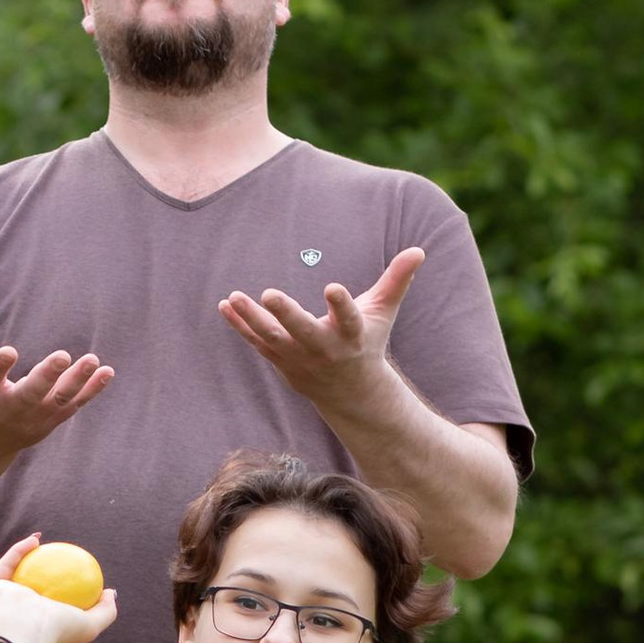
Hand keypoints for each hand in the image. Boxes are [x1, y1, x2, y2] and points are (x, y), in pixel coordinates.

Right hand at [0, 298, 114, 464]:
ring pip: (58, 401)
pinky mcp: (53, 420)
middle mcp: (9, 411)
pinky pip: (75, 405)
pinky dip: (91, 390)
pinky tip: (106, 371)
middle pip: (30, 395)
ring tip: (93, 359)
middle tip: (62, 355)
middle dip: (46, 378)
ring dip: (76, 382)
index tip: (10, 350)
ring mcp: (34, 418)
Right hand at [0, 535, 119, 642]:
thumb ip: (105, 612)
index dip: (50, 602)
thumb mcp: (90, 626)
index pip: (39, 618)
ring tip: (40, 543)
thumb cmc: (56, 632)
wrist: (23, 632)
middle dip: (28, 579)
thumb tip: (111, 593)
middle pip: (20, 595)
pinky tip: (36, 539)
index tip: (67, 584)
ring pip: (7, 578)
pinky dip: (19, 551)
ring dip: (22, 558)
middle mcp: (10, 622)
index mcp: (30, 633)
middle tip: (50, 563)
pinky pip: (4, 566)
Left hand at [218, 247, 422, 417]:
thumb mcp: (383, 312)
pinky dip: (240, 326)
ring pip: (273, 340)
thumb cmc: (367, 341)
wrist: (350, 393)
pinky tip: (224, 304)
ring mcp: (300, 358)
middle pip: (304, 332)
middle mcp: (325, 349)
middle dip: (287, 315)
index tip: (332, 288)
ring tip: (234, 297)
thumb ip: (397, 280)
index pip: (349, 319)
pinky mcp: (281, 361)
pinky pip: (257, 343)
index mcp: (352, 335)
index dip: (341, 305)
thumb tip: (419, 250)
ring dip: (252, 319)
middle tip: (269, 293)